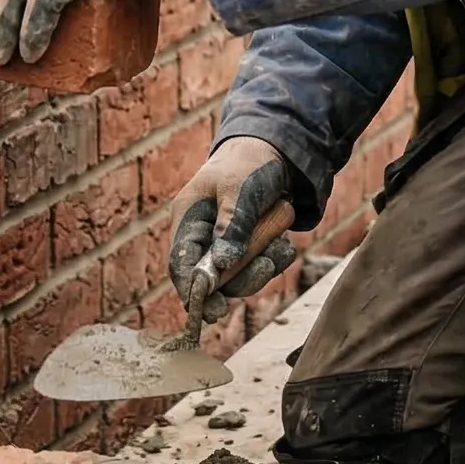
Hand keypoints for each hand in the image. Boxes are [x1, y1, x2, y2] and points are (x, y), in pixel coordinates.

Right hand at [168, 136, 300, 322]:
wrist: (277, 152)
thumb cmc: (249, 165)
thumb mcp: (239, 190)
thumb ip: (231, 226)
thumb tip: (221, 266)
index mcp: (188, 219)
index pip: (180, 263)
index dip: (192, 290)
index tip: (211, 310)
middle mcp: (203, 236)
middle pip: (211, 278)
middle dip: (238, 279)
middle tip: (264, 269)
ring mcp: (225, 244)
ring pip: (238, 277)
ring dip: (261, 268)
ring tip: (279, 247)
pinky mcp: (247, 247)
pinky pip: (258, 268)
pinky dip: (274, 259)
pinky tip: (284, 243)